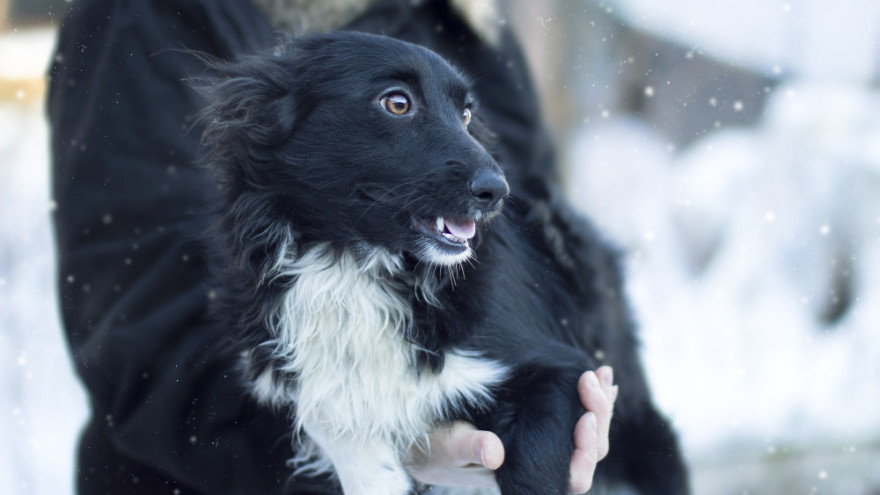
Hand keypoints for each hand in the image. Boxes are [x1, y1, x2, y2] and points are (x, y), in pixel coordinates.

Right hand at [407, 366, 617, 491]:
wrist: (424, 440)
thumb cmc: (433, 449)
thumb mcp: (446, 447)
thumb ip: (468, 449)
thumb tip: (493, 452)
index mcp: (525, 475)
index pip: (574, 477)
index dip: (587, 452)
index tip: (585, 418)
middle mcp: (541, 462)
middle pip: (590, 451)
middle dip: (598, 415)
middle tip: (590, 380)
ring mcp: (544, 443)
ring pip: (588, 433)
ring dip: (599, 403)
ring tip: (601, 374)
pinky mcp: (539, 423)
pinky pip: (574, 414)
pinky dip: (589, 396)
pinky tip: (600, 377)